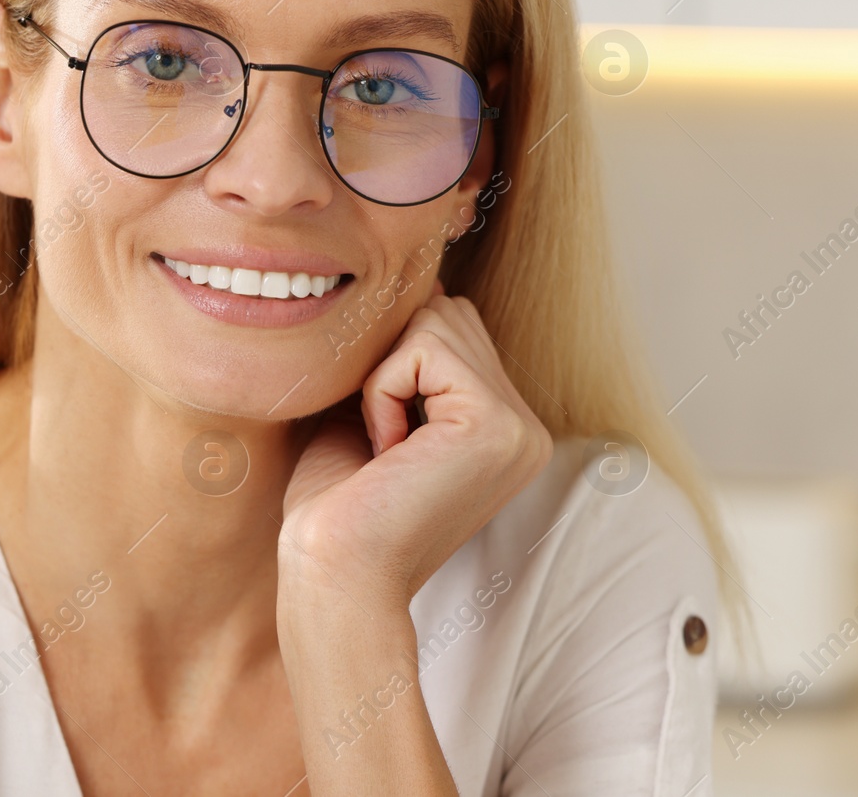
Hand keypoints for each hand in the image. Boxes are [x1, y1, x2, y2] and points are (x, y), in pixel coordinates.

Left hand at [280, 281, 552, 606]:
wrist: (332, 577)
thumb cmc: (338, 506)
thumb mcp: (375, 412)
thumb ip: (406, 356)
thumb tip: (423, 281)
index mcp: (505, 428)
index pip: (451, 329)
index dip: (393, 361)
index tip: (380, 441)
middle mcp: (525, 429)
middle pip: (447, 316)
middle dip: (391, 363)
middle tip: (379, 446)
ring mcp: (519, 428)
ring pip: (435, 322)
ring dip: (383, 379)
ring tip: (384, 450)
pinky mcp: (495, 425)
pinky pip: (422, 348)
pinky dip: (382, 391)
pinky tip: (386, 451)